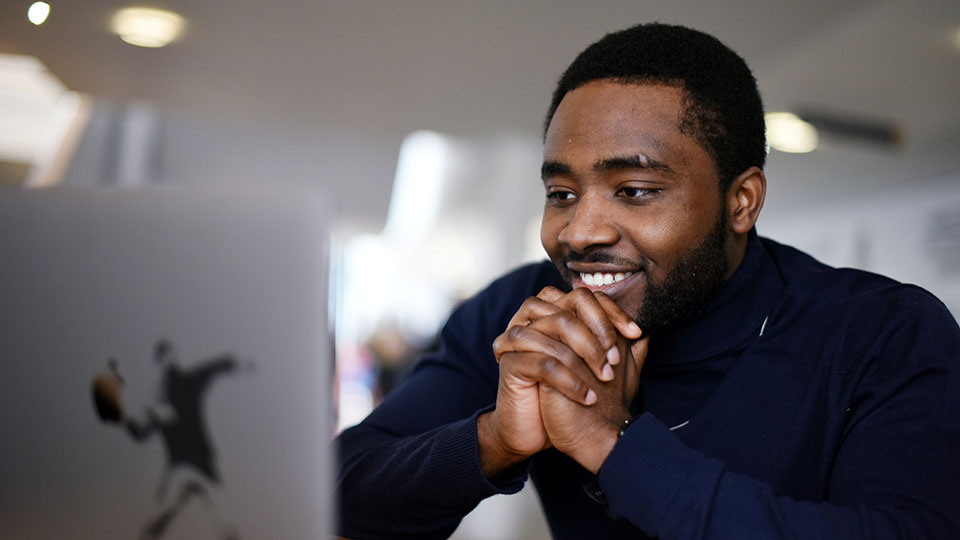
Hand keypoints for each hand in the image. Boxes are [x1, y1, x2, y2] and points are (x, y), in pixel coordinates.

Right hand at [478, 286, 641, 478]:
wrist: (534, 431)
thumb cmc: (565, 397)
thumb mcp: (596, 372)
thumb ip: (619, 352)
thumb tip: (647, 334)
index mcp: (554, 313)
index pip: (588, 297)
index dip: (614, 312)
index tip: (635, 334)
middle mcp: (535, 318)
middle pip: (572, 302)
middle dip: (601, 328)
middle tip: (616, 360)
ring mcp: (520, 336)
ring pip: (557, 325)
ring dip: (587, 351)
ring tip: (605, 378)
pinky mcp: (510, 361)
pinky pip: (543, 362)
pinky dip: (570, 380)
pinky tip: (587, 397)